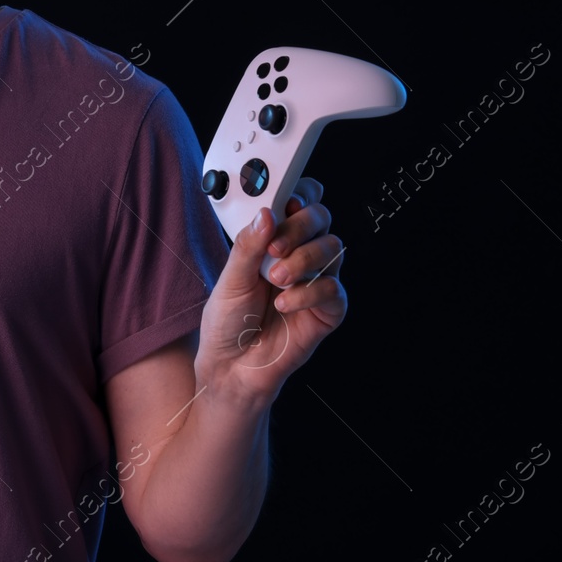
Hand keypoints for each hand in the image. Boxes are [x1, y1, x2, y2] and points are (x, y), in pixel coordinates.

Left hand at [194, 177, 346, 405]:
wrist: (231, 368)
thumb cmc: (228, 322)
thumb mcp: (229, 278)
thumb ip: (248, 245)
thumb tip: (266, 213)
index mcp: (274, 239)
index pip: (300, 201)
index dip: (299, 193)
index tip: (285, 201)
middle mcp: (299, 254)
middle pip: (321, 218)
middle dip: (300, 226)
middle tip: (275, 248)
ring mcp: (315, 280)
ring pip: (332, 248)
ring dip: (303, 259)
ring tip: (276, 280)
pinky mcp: (327, 310)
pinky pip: (333, 289)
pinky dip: (308, 293)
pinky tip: (285, 303)